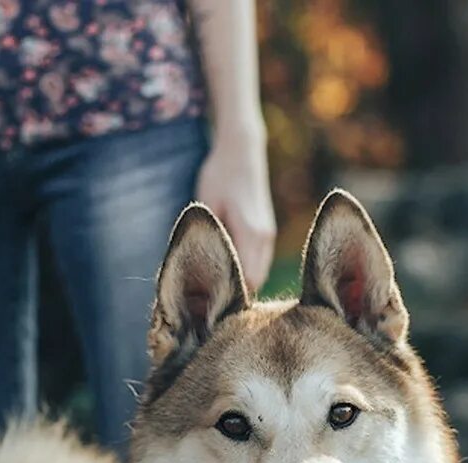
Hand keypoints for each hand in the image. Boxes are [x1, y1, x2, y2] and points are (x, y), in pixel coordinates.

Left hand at [195, 129, 275, 292]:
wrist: (243, 150)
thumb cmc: (219, 175)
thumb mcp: (205, 207)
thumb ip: (208, 242)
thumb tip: (198, 274)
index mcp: (251, 233)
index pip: (248, 282)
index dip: (232, 298)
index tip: (210, 306)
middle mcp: (265, 238)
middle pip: (255, 283)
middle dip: (237, 296)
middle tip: (210, 306)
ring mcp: (269, 236)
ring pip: (259, 275)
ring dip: (242, 284)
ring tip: (217, 292)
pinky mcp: (267, 233)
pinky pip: (258, 264)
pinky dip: (245, 272)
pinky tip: (227, 273)